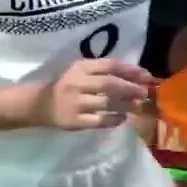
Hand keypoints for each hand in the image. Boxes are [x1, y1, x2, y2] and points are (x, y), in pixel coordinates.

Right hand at [32, 58, 154, 130]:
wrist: (39, 104)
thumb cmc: (65, 85)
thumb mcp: (79, 71)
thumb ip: (102, 71)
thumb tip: (136, 75)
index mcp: (79, 68)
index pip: (110, 65)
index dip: (131, 70)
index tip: (146, 75)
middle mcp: (76, 84)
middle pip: (110, 84)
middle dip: (131, 88)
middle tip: (144, 93)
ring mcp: (75, 103)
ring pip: (107, 103)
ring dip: (126, 105)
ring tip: (137, 106)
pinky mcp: (75, 121)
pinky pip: (100, 121)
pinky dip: (115, 119)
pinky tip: (122, 118)